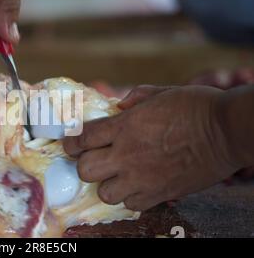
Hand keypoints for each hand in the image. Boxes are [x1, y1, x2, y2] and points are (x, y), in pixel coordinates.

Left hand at [63, 85, 241, 210]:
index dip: (70, 142)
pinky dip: (130, 197)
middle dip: (85, 164)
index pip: (81, 139)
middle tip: (95, 159)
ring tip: (117, 176)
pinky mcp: (159, 194)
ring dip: (107, 184)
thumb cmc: (195, 107)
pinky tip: (138, 186)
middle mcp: (127, 154)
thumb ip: (135, 99)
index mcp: (124, 127)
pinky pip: (131, 204)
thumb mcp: (161, 93)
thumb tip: (119, 105)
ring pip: (105, 193)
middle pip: (85, 170)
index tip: (71, 144)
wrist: (226, 131)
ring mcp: (142, 177)